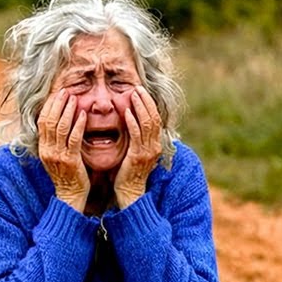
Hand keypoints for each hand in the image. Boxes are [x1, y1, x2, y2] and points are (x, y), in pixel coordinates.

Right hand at [37, 89, 88, 212]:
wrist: (70, 196)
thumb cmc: (67, 175)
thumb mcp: (57, 156)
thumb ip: (56, 141)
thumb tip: (60, 123)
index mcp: (43, 148)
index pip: (42, 121)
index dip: (49, 106)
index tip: (57, 94)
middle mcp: (47, 150)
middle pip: (48, 121)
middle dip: (57, 104)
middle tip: (65, 91)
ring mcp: (58, 155)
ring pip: (60, 127)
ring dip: (67, 110)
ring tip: (74, 98)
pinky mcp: (70, 160)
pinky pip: (74, 139)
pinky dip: (78, 125)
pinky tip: (84, 115)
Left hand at [114, 87, 162, 208]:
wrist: (129, 193)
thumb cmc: (128, 172)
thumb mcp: (134, 151)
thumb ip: (135, 137)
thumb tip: (130, 120)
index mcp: (154, 144)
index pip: (155, 118)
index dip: (148, 104)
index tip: (140, 91)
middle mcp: (154, 146)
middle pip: (153, 118)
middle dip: (145, 101)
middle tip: (136, 88)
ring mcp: (147, 151)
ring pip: (147, 124)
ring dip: (139, 107)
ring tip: (132, 95)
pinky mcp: (137, 157)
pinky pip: (136, 136)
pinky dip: (132, 122)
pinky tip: (126, 113)